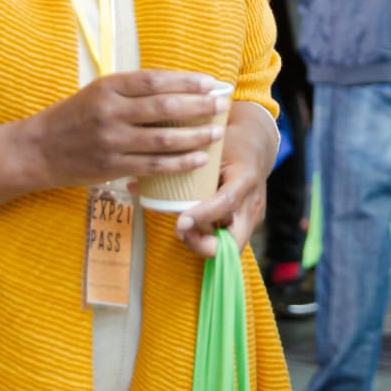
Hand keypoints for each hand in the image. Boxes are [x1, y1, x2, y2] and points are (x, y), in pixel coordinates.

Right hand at [23, 70, 231, 189]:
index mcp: (108, 88)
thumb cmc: (75, 117)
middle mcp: (110, 112)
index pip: (154, 81)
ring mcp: (111, 141)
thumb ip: (132, 91)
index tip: (210, 82)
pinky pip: (153, 166)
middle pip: (163, 108)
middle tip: (221, 105)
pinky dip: (179, 163)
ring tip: (217, 133)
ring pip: (162, 139)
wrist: (38, 150)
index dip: (186, 81)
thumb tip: (179, 88)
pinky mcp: (112, 167)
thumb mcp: (99, 92)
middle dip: (198, 106)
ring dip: (195, 136)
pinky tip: (199, 159)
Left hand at [175, 101, 277, 255]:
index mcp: (245, 177)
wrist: (256, 145)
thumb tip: (134, 186)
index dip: (202, 215)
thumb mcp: (208, 148)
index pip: (227, 203)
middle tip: (180, 229)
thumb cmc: (228, 143)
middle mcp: (253, 203)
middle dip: (203, 244)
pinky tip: (192, 224)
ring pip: (229, 247)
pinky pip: (228, 240)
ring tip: (182, 225)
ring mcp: (253, 217)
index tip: (179, 221)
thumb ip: (179, 165)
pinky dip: (208, 237)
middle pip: (234, 242)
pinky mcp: (248, 224)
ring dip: (203, 241)